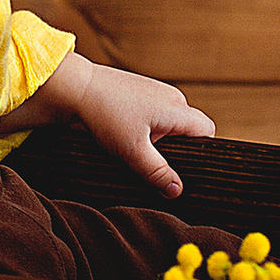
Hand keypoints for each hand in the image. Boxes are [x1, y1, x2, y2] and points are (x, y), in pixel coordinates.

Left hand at [30, 52, 214, 198]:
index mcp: (177, 108)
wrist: (74, 89)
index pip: (206, 132)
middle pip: (188, 130)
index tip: (183, 168)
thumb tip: (177, 191)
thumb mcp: (133, 150)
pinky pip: (151, 117)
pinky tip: (125, 137)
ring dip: (156, 141)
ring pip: (168, 124)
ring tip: (136, 150)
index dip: (200, 151)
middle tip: (154, 163)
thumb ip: (157, 172)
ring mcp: (153, 94)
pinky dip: (144, 130)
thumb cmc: (104, 114)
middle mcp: (170, 98)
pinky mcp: (137, 94)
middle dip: (175, 149)